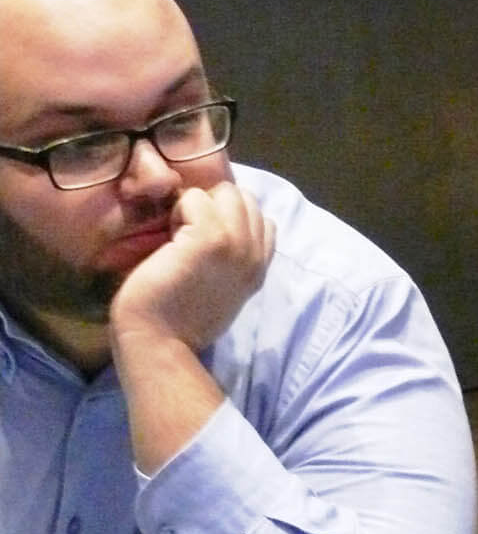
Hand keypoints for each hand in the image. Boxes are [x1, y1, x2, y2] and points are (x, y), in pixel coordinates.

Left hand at [110, 182, 274, 352]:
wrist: (160, 342)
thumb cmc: (179, 322)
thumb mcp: (224, 289)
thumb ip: (234, 259)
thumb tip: (222, 228)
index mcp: (260, 266)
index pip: (261, 217)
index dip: (230, 219)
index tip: (204, 241)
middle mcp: (255, 252)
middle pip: (245, 198)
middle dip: (215, 207)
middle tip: (188, 237)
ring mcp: (237, 243)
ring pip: (225, 191)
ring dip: (197, 207)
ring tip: (179, 237)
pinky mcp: (209, 238)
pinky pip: (195, 198)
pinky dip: (178, 211)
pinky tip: (169, 241)